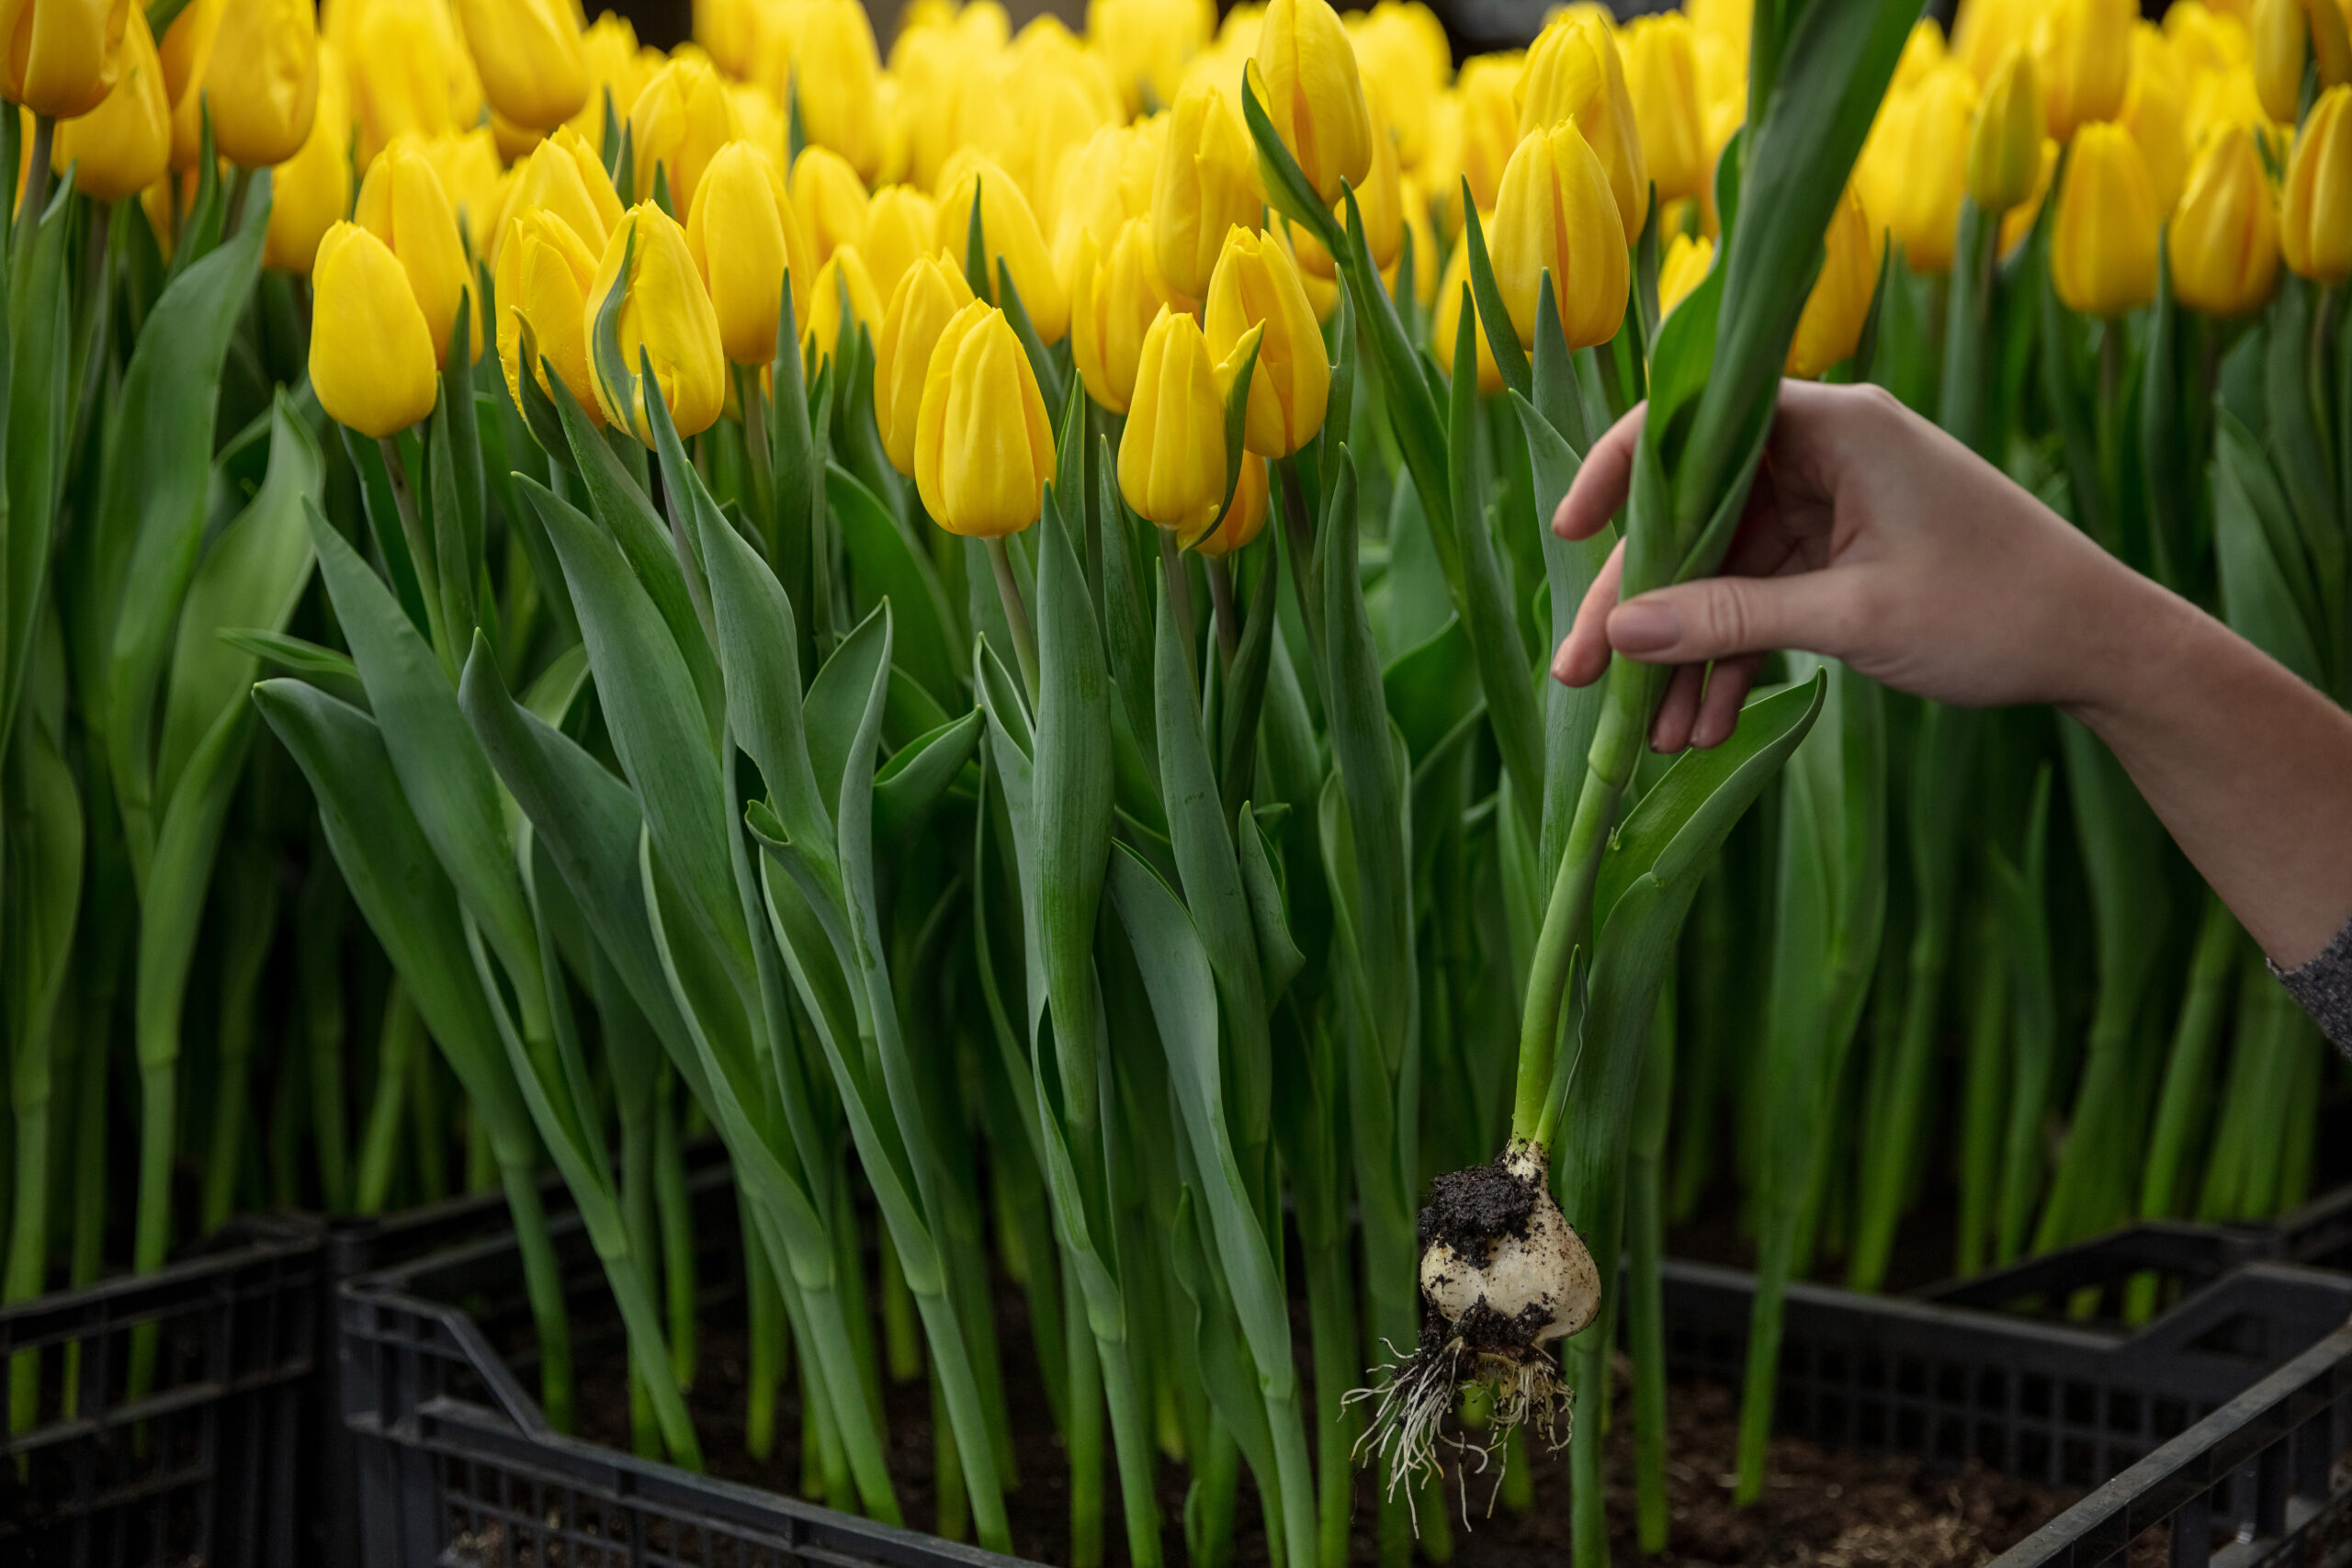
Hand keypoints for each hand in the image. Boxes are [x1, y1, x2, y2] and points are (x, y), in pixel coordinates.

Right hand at [1548, 380, 2154, 751]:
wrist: (2101, 645)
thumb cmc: (1995, 609)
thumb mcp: (1852, 618)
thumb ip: (1729, 620)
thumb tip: (1622, 634)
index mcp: (1834, 425)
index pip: (1695, 422)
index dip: (1618, 473)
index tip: (1568, 535)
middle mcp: (1825, 449)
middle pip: (1696, 514)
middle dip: (1640, 604)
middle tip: (1580, 675)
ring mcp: (1832, 501)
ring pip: (1722, 568)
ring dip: (1687, 650)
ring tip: (1656, 732)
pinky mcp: (1841, 551)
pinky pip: (1761, 596)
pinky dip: (1733, 655)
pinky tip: (1704, 721)